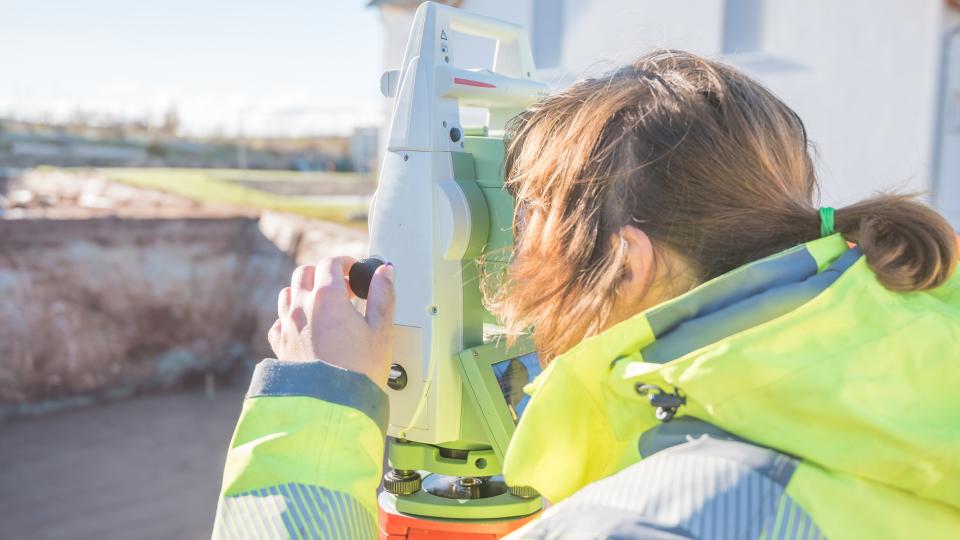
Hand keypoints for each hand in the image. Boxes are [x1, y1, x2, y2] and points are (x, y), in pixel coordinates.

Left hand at [268, 256, 395, 390]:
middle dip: (325, 273)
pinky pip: (280, 320)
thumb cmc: (359, 373)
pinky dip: (292, 315)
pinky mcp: (280, 345)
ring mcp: (287, 326)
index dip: (346, 262)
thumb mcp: (381, 331)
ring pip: (289, 293)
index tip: (356, 271)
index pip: (330, 263)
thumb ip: (383, 295)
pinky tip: (308, 326)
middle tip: (344, 288)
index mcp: (327, 298)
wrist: (332, 407)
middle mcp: (302, 307)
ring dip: (306, 291)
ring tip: (325, 305)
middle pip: (306, 273)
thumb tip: (384, 272)